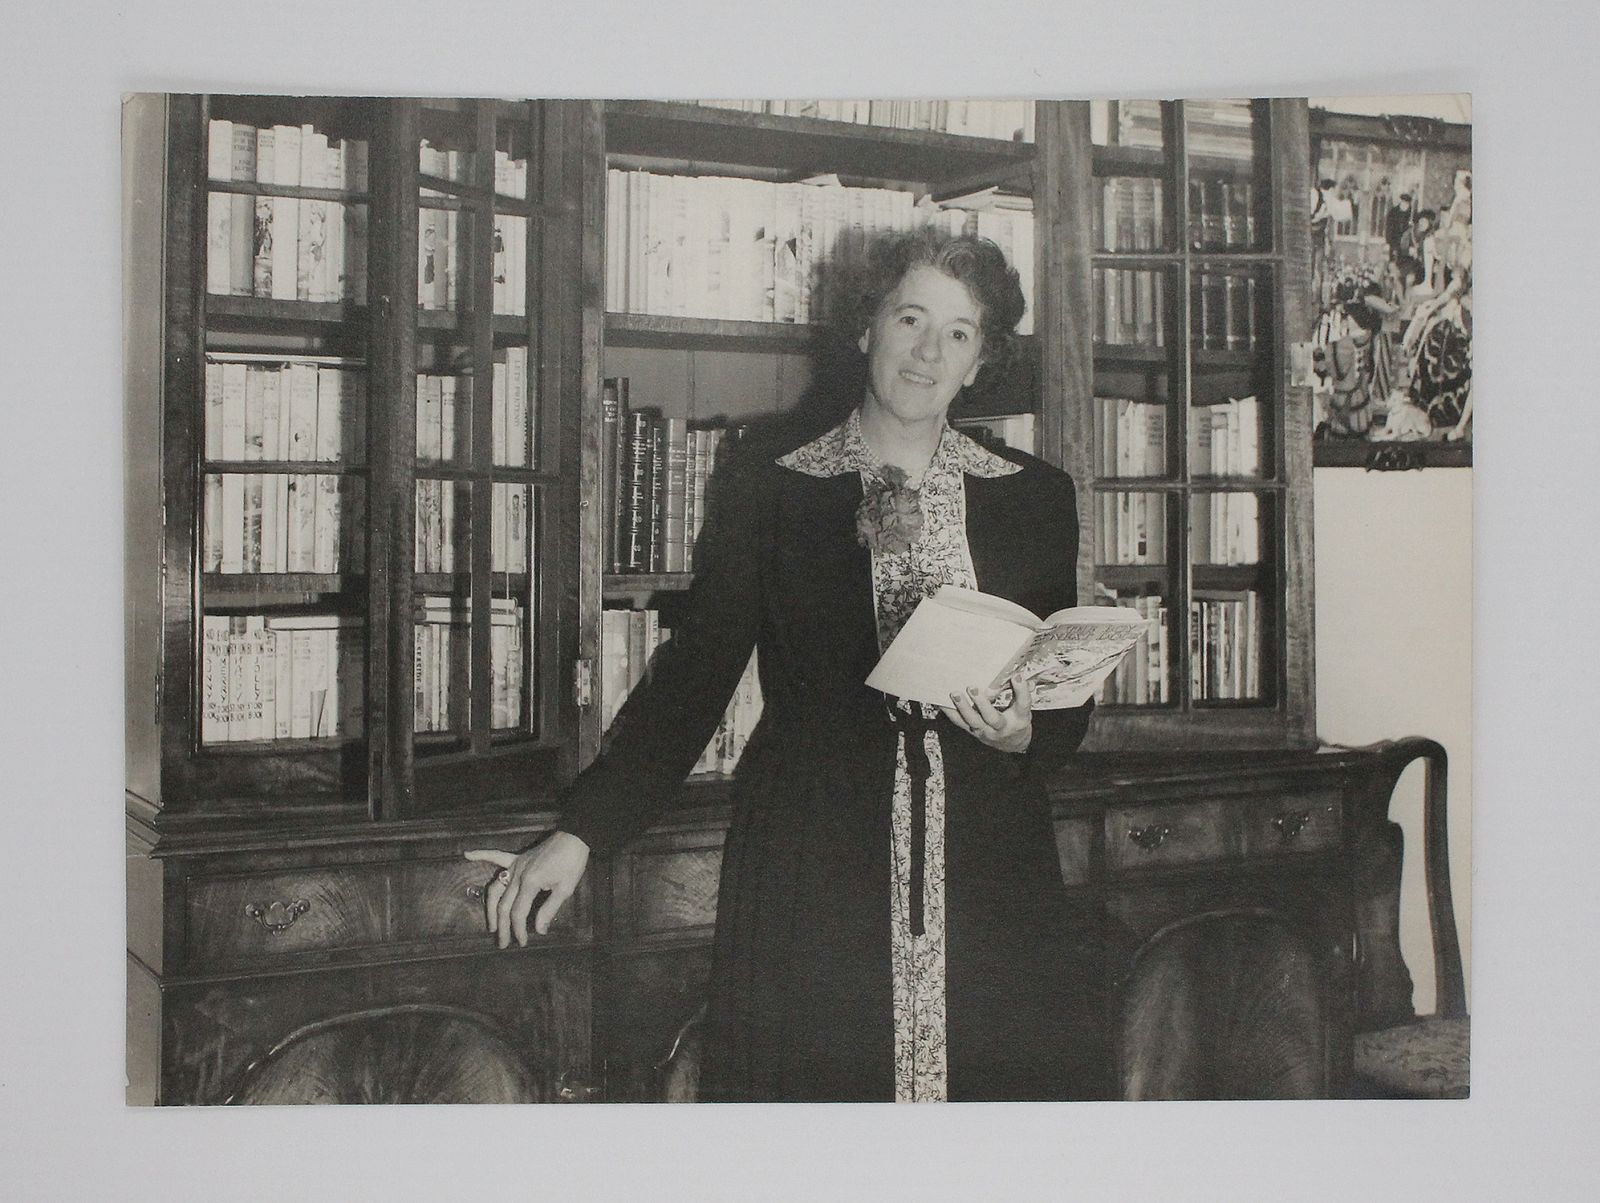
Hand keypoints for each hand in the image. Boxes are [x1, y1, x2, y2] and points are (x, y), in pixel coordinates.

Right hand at [464, 832, 590, 948]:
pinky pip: (496, 857)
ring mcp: (515, 865)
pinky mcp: (517, 858)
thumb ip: (549, 910)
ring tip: (491, 925)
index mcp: (530, 883)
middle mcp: (518, 874)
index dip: (518, 930)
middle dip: (503, 927)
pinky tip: (468, 854)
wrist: (574, 838)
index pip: (518, 912)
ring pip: (495, 889)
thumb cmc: (572, 863)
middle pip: (504, 905)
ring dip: (491, 908)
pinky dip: (481, 855)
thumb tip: (539, 930)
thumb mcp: (565, 889)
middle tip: (502, 944)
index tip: (522, 942)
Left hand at [939, 672, 1032, 753]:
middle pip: (992, 717)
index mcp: (1020, 718)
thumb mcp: (1024, 708)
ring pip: (973, 721)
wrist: (1012, 743)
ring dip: (963, 707)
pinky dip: (950, 712)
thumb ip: (1021, 692)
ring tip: (955, 694)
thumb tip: (1018, 674)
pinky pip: (960, 722)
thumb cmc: (1018, 720)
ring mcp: (986, 731)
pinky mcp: (973, 731)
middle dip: (982, 703)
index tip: (1016, 676)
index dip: (1021, 691)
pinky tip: (941, 701)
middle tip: (973, 688)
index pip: (1023, 704)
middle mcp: (1002, 727)